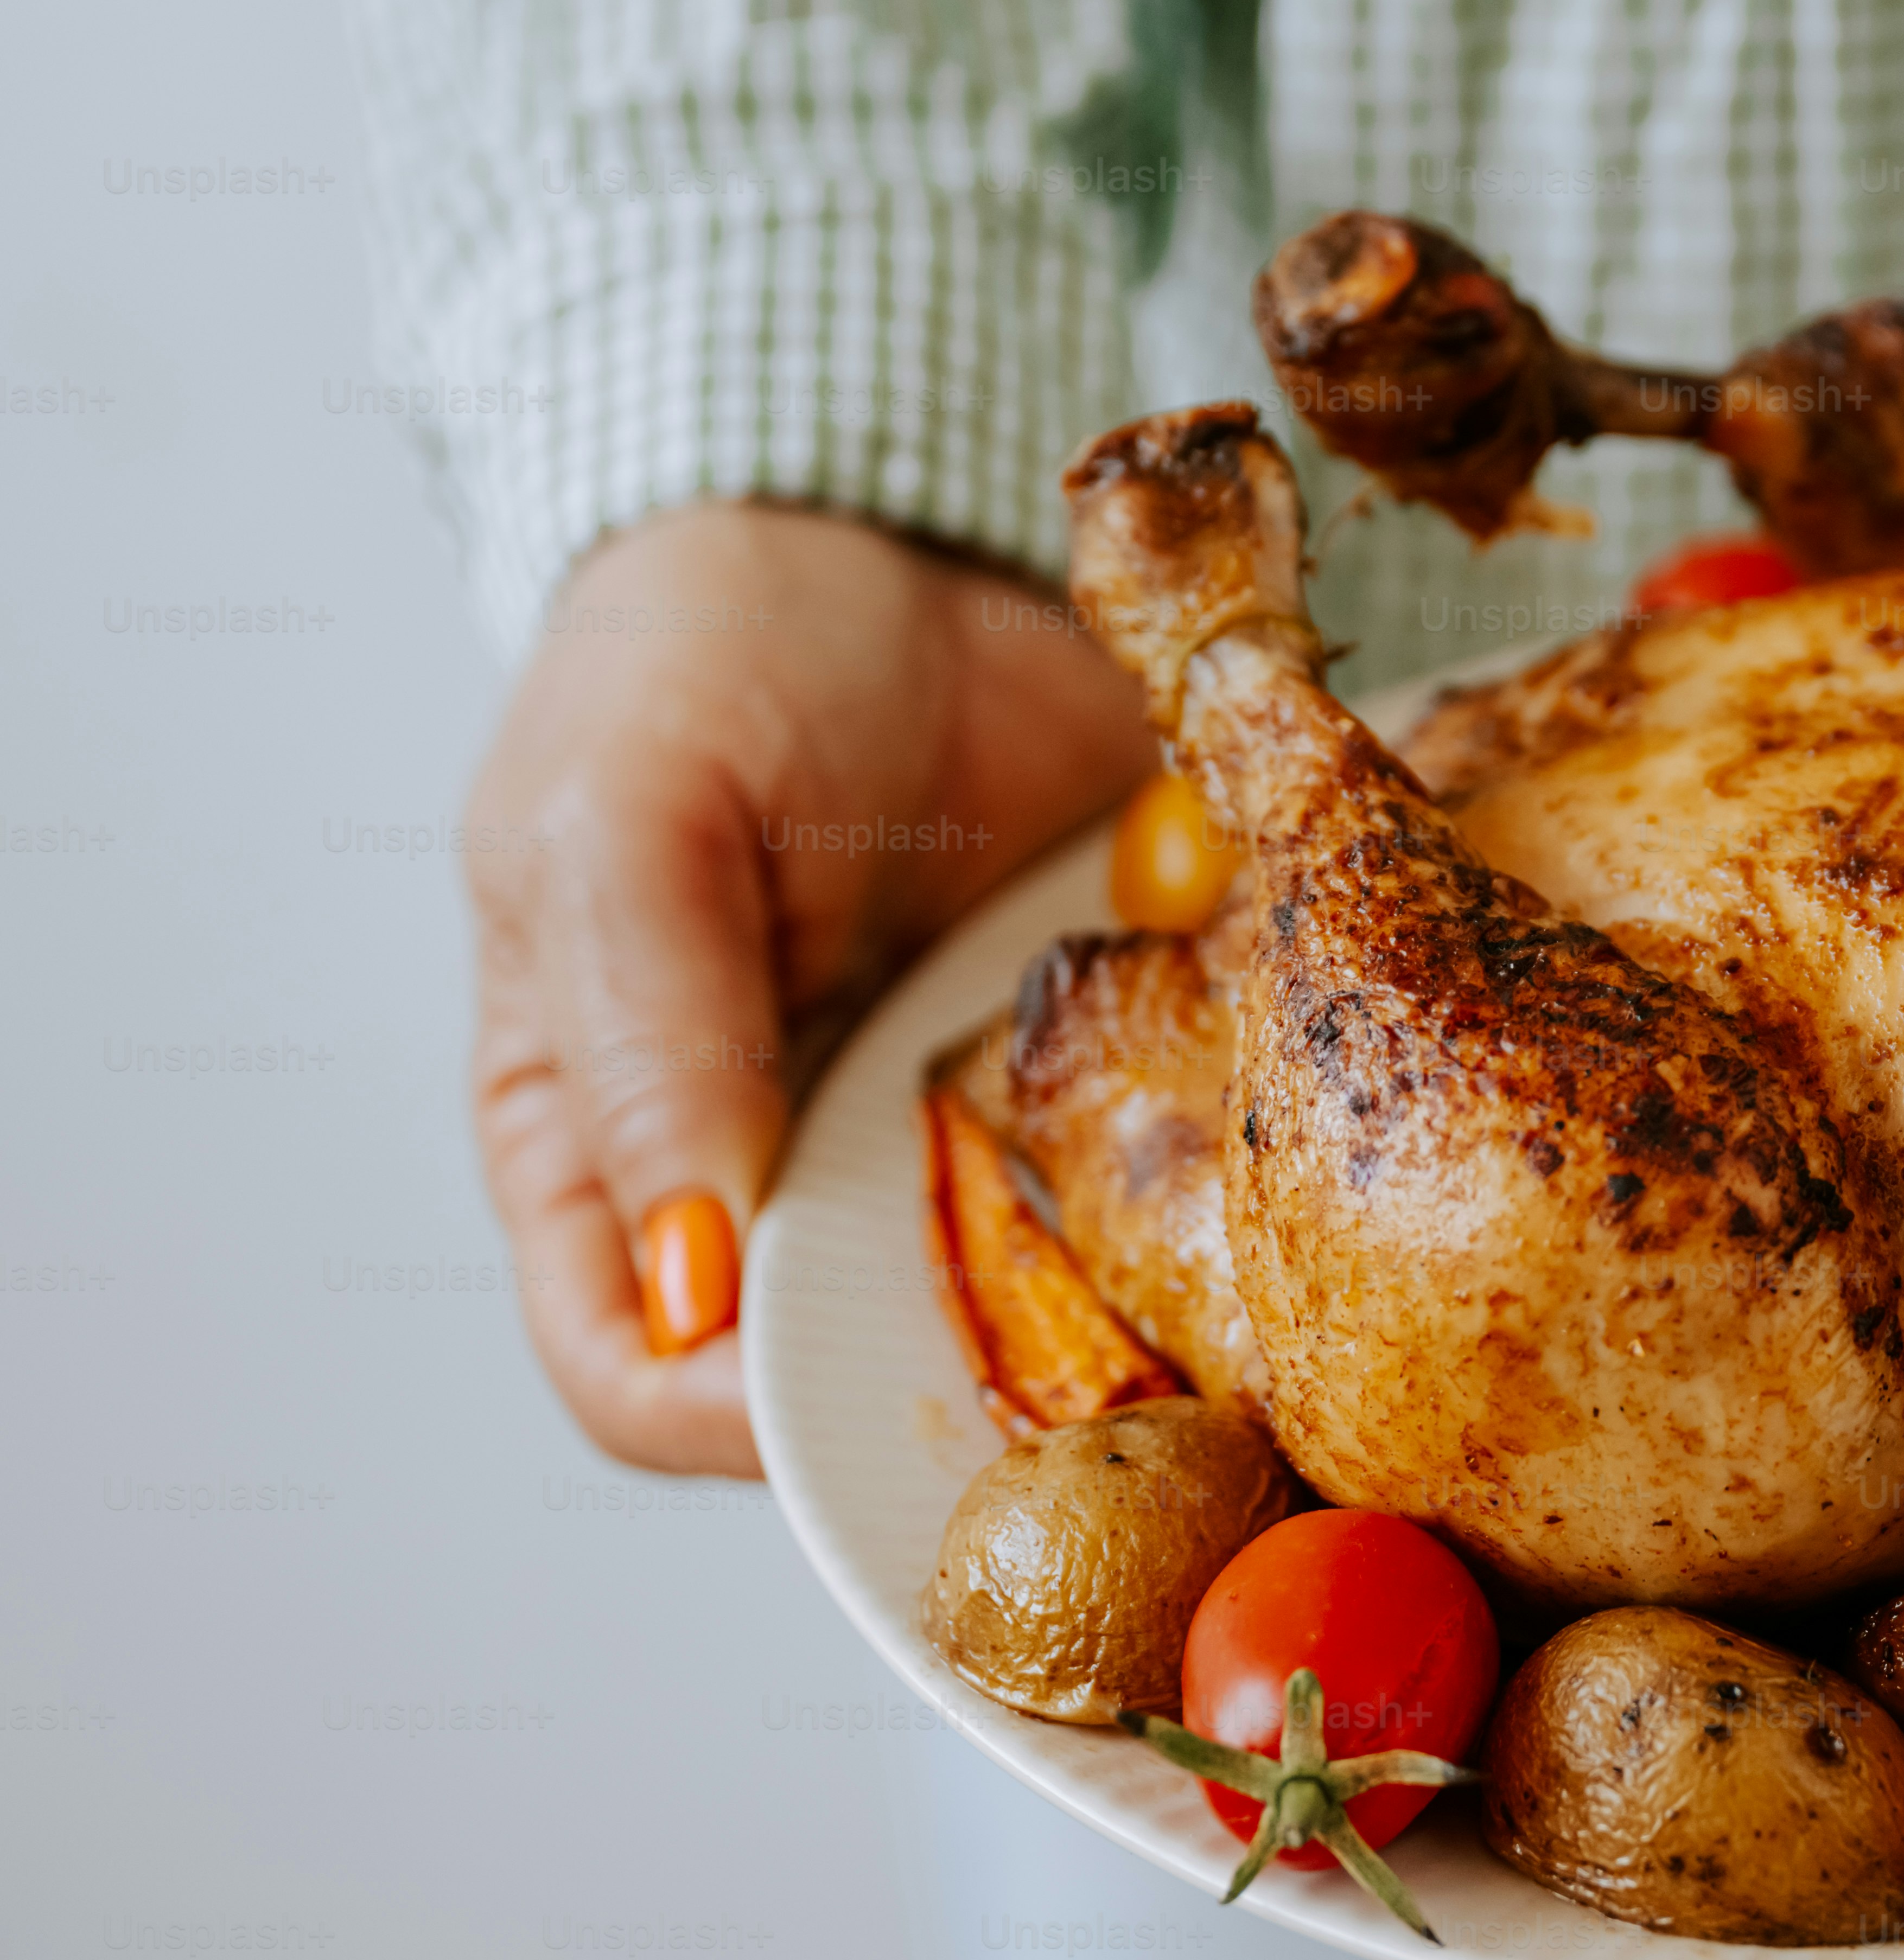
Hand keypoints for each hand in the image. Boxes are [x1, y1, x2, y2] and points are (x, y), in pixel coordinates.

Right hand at [463, 504, 1151, 1473]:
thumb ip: (645, 1050)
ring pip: (1009, 1320)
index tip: (856, 1390)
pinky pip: (1136, 1198)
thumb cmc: (702, 660)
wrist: (895, 537)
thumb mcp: (625, 826)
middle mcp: (776, 1176)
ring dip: (1095, 1333)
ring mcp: (935, 1140)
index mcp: (605, 1149)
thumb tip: (689, 1290)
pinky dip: (1187, 1201)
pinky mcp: (1073, 1085)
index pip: (640, 1379)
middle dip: (957, 1404)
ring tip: (1181, 1316)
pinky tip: (1242, 1184)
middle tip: (1076, 1396)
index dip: (732, 1423)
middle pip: (850, 1379)